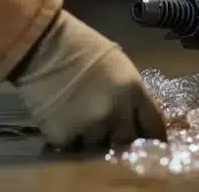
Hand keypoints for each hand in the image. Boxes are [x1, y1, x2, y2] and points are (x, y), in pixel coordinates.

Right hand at [10, 9, 166, 150]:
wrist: (43, 46)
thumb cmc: (82, 48)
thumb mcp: (120, 66)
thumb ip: (131, 96)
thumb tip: (136, 121)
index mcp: (134, 91)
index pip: (155, 127)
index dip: (154, 140)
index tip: (152, 149)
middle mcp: (117, 113)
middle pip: (129, 145)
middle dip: (122, 145)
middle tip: (114, 142)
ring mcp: (90, 127)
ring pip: (100, 152)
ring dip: (95, 145)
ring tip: (85, 132)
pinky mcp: (64, 137)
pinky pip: (74, 152)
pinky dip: (71, 145)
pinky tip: (67, 131)